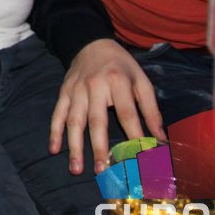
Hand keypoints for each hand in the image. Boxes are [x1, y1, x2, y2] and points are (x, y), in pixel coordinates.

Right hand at [50, 39, 164, 174]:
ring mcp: (76, 90)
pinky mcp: (64, 93)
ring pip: (74, 121)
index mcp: (118, 81)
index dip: (134, 134)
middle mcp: (95, 86)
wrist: (91, 44)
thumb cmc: (121, 66)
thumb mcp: (141, 81)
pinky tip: (54, 149)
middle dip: (99, 147)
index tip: (141, 156)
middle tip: (103, 170)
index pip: (126, 113)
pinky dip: (54, 132)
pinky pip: (57, 114)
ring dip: (75, 146)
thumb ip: (151, 109)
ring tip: (77, 168)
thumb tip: (160, 139)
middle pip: (96, 120)